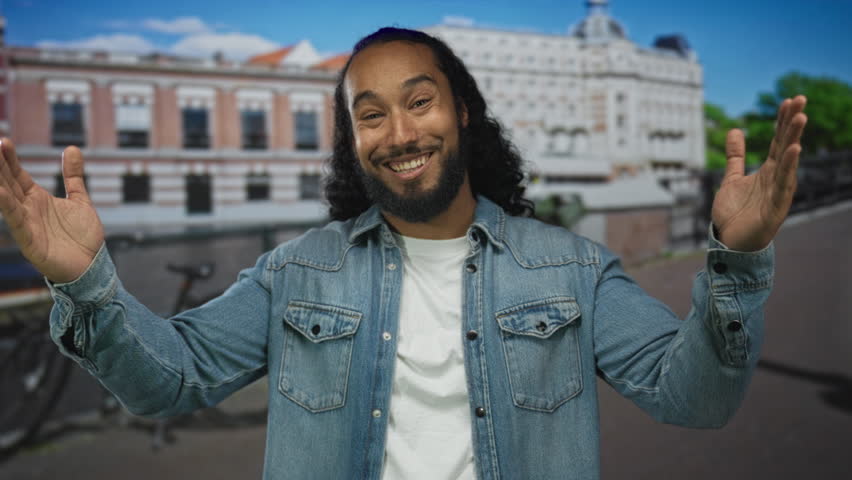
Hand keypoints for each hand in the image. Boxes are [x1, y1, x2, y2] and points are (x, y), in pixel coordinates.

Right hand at [0, 139, 103, 282]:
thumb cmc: (82, 236)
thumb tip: (71, 148)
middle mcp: (28, 209)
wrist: (91, 265)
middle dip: (0, 166)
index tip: (3, 141)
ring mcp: (27, 224)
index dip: (10, 159)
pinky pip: (16, 221)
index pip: (18, 175)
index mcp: (37, 199)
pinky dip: (7, 207)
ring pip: (7, 200)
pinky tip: (0, 193)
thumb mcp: (80, 200)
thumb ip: (73, 176)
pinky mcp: (29, 241)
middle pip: (8, 183)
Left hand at [711, 95, 807, 250]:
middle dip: (792, 123)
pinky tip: (794, 149)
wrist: (730, 242)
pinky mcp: (776, 206)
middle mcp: (777, 178)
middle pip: (786, 145)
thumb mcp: (732, 178)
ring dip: (794, 139)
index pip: (778, 140)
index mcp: (769, 171)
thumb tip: (734, 130)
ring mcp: (778, 191)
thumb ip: (736, 156)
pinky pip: (783, 184)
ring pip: (788, 161)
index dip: (782, 121)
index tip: (789, 99)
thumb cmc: (735, 213)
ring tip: (800, 117)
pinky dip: (789, 167)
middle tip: (800, 99)